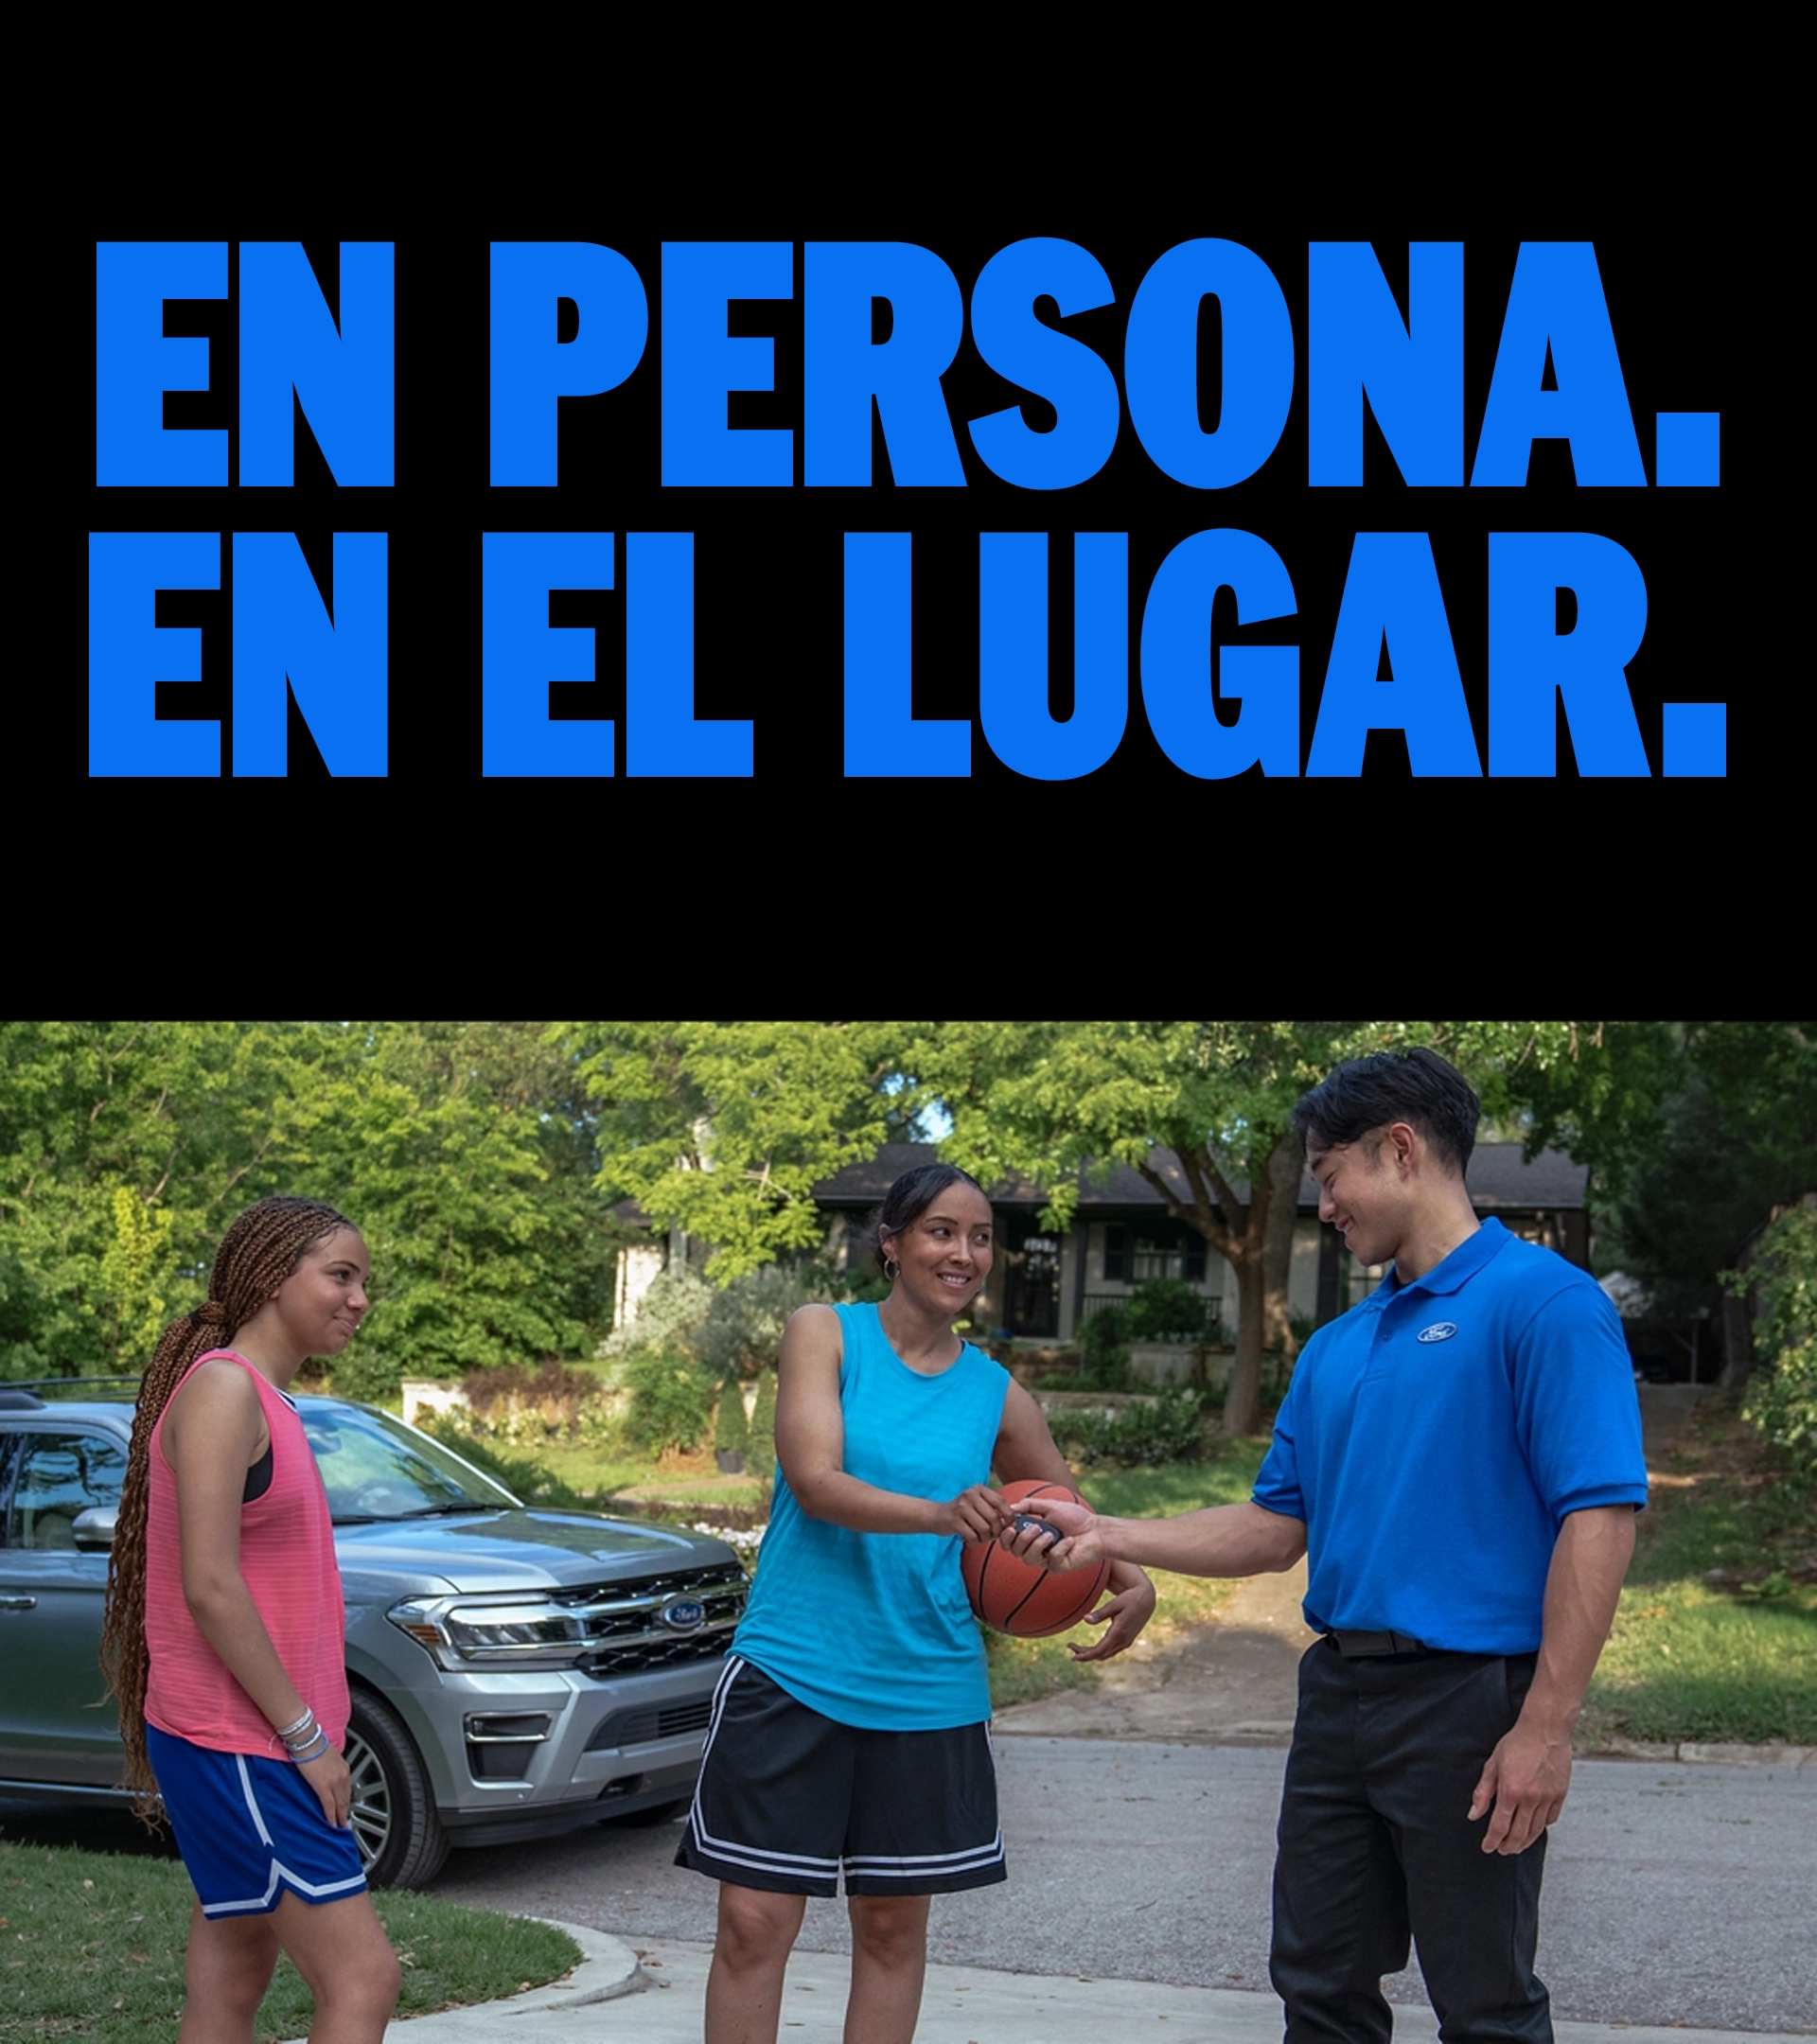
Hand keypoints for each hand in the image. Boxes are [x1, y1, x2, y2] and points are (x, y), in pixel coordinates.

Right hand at [298, 1744, 353, 1829]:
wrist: (307, 1741)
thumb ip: (330, 1768)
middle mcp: (343, 1775)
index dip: (347, 1801)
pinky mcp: (323, 1787)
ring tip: (339, 1826)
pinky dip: (331, 1816)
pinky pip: (329, 1806)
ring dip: (340, 1816)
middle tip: (345, 1823)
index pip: (347, 1789)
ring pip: (340, 1804)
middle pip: (346, 1798)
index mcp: (344, 1768)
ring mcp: (334, 1782)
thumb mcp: (328, 1757)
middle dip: (345, 1811)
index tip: (346, 1809)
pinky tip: (331, 1824)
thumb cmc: (313, 1745)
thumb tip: (326, 1775)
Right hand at [939, 1484, 1015, 1542]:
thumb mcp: (978, 1504)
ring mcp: (961, 1507)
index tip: (1008, 1526)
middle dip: (996, 1532)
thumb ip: (993, 1508)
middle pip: (994, 1518)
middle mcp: (970, 1495)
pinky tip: (971, 1540)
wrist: (937, 1515)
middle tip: (992, 1536)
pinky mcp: (954, 1520)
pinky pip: (973, 1536)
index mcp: (979, 1489)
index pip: (1001, 1502)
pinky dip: (975, 1542)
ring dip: (985, 1538)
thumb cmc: (963, 1512)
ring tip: (980, 1538)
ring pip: (985, 1529)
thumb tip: (1013, 1520)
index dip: (1009, 1516)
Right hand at [1007, 1494, 1100, 1569]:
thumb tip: (1011, 1507)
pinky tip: (1070, 1541)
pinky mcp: (1059, 1567)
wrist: (1096, 1529)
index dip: (1005, 1536)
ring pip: (1029, 1559)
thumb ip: (1030, 1505)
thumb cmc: (1075, 1517)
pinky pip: (1052, 1561)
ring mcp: (1047, 1560)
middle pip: (1015, 1551)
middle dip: (1023, 1538)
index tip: (1011, 1526)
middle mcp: (1036, 1549)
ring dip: (1038, 1544)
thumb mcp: (1050, 1506)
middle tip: (1037, 1527)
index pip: (1009, 1542)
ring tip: (1052, 1534)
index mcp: (1031, 1535)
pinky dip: (1060, 1548)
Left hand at [1068, 1572, 1156, 1661]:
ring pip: (1106, 1654)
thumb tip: (1085, 1619)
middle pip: (1101, 1655)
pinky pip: (1111, 1650)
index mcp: (1119, 1633)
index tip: (1072, 1653)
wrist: (1147, 1600)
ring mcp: (1126, 1642)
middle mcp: (1123, 1641)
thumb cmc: (1130, 1599)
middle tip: (1070, 1647)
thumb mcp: (1114, 1604)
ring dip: (1092, 1653)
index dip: (1085, 1654)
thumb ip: (1100, 1613)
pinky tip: (1092, 1647)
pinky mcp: (1127, 1640)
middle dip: (1085, 1654)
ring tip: (1077, 1649)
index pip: (1099, 1651)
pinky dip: (1100, 1651)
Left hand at [1468, 1718, 1570, 1854]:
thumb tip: (1473, 1814)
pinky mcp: (1560, 1795)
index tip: (1487, 1847)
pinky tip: (1534, 1829)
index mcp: (1511, 1791)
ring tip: (1516, 1846)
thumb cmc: (1516, 1743)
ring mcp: (1547, 1798)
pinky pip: (1550, 1819)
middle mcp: (1530, 1799)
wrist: (1545, 1730)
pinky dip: (1541, 1827)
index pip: (1499, 1826)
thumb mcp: (1493, 1764)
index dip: (1492, 1840)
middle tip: (1502, 1851)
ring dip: (1525, 1842)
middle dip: (1508, 1846)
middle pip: (1519, 1834)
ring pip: (1536, 1830)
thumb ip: (1483, 1792)